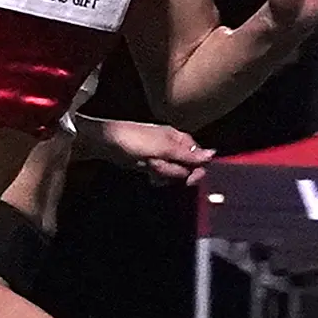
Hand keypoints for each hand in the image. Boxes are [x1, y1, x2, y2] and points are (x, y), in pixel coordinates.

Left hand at [82, 118, 211, 184]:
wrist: (104, 143)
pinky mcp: (151, 164)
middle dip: (172, 171)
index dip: (195, 169)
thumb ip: (186, 154)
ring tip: (148, 166)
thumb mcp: (162, 147)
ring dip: (162, 174)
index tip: (187, 179)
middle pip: (186, 167)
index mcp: (179, 137)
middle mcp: (173, 146)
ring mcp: (162, 155)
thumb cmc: (132, 140)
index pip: (199, 157)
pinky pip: (162, 175)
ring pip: (173, 173)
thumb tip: (213, 154)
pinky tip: (148, 174)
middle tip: (156, 165)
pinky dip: (156, 177)